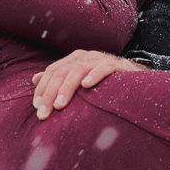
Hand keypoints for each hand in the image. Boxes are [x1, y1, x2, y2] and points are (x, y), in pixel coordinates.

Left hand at [30, 50, 149, 119]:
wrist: (134, 75)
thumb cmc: (104, 81)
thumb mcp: (79, 80)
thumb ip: (58, 79)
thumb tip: (34, 79)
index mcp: (74, 59)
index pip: (52, 71)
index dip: (43, 89)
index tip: (37, 107)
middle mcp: (85, 57)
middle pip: (61, 72)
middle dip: (50, 93)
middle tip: (44, 113)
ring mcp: (100, 59)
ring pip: (78, 70)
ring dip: (67, 88)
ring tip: (60, 105)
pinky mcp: (117, 65)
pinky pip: (103, 68)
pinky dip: (94, 75)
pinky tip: (86, 86)